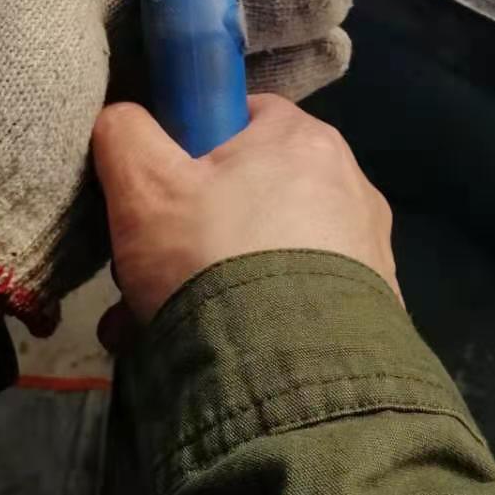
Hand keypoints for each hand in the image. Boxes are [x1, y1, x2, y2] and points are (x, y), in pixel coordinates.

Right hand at [93, 95, 397, 325]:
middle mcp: (350, 186)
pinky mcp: (373, 313)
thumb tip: (121, 119)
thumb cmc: (211, 257)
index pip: (242, 113)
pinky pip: (295, 299)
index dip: (192, 143)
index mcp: (304, 139)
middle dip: (192, 229)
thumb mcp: (143, 186)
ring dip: (210, 279)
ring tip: (159, 324)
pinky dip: (251, 317)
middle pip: (251, 189)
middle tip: (147, 269)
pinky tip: (206, 349)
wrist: (288, 381)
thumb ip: (124, 134)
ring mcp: (368, 252)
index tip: (160, 187)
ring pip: (265, 251)